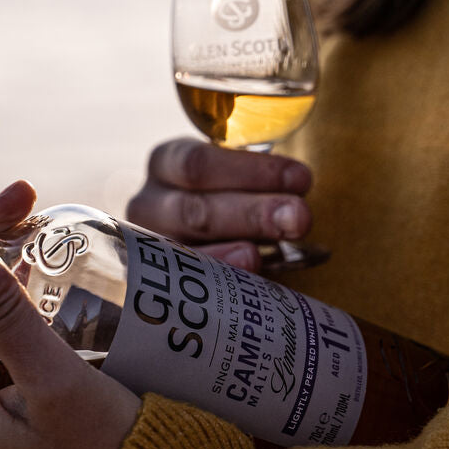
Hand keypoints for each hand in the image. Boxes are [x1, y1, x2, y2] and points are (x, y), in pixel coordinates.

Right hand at [126, 138, 312, 271]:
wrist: (201, 245)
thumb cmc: (226, 201)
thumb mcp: (235, 181)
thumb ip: (259, 185)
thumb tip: (296, 210)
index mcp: (167, 163)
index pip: (199, 163)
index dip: (251, 172)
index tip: (301, 179)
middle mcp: (149, 204)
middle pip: (195, 210)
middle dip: (252, 213)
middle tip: (300, 218)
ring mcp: (148, 248)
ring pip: (187, 250)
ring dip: (234, 251)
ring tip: (271, 250)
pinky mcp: (157, 283)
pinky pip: (185, 284)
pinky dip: (220, 278)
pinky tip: (249, 270)